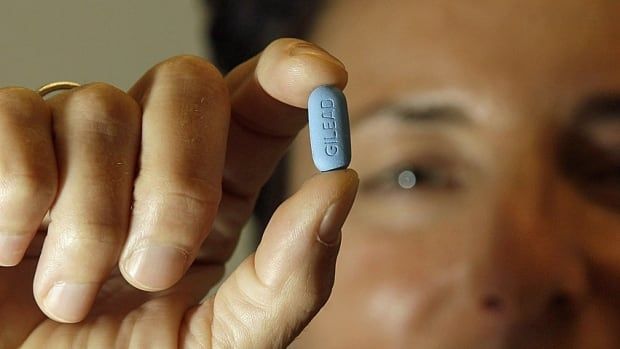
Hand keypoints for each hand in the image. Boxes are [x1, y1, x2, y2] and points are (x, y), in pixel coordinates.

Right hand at [0, 38, 357, 347]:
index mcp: (212, 190)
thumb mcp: (220, 342)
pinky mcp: (5, 146)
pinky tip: (12, 252)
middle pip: (187, 84)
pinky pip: (18, 114)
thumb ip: (287, 281)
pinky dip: (21, 191)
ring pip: (101, 107)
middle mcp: (148, 154)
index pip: (257, 102)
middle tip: (154, 272)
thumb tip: (340, 189)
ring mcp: (75, 145)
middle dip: (178, 178)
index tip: (323, 78)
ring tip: (71, 298)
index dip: (290, 75)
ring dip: (90, 219)